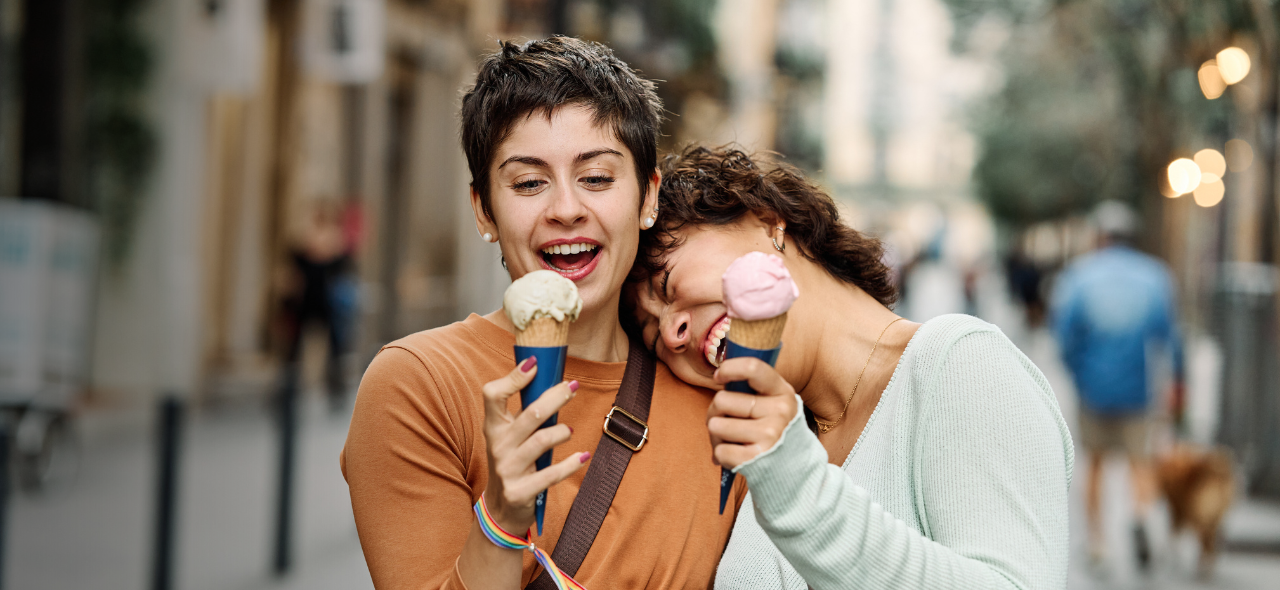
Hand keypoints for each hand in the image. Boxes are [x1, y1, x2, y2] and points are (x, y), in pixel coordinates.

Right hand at [481, 357, 589, 532]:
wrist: (501, 509)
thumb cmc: (512, 462)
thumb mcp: (509, 436)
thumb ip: (524, 413)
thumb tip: (555, 382)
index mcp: (493, 427)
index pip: (493, 395)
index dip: (513, 377)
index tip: (534, 364)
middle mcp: (497, 446)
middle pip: (530, 414)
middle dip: (556, 397)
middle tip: (573, 387)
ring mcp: (508, 469)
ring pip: (542, 440)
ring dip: (562, 432)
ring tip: (569, 430)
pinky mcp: (521, 491)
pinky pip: (552, 474)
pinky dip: (571, 463)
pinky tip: (583, 456)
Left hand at [708, 357, 798, 469]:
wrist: (794, 472)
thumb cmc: (774, 433)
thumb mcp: (774, 405)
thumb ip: (752, 389)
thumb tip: (719, 374)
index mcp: (783, 392)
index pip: (753, 368)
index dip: (729, 369)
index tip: (719, 377)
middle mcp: (780, 411)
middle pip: (722, 400)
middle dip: (715, 412)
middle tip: (725, 422)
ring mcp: (770, 435)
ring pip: (716, 425)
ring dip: (716, 436)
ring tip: (732, 441)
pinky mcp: (757, 458)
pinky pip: (720, 451)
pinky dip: (721, 456)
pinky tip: (737, 457)